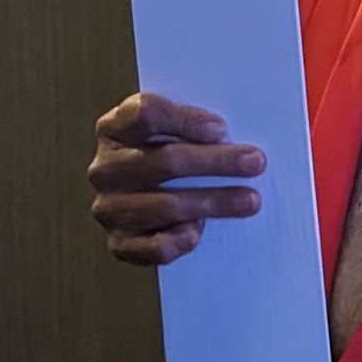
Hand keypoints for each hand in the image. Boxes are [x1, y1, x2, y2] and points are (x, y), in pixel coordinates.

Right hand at [89, 91, 265, 265]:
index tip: (221, 129)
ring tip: (250, 200)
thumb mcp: (174, 128)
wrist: (145, 197)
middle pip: (164, 161)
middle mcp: (106, 168)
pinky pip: (154, 247)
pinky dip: (180, 239)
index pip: (145, 114)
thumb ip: (195, 125)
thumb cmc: (168, 152)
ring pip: (166, 205)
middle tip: (255, 162)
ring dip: (213, 202)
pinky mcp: (121, 243)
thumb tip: (233, 138)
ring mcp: (110, 208)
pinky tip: (200, 230)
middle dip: (215, 162)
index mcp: (115, 129)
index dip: (184, 120)